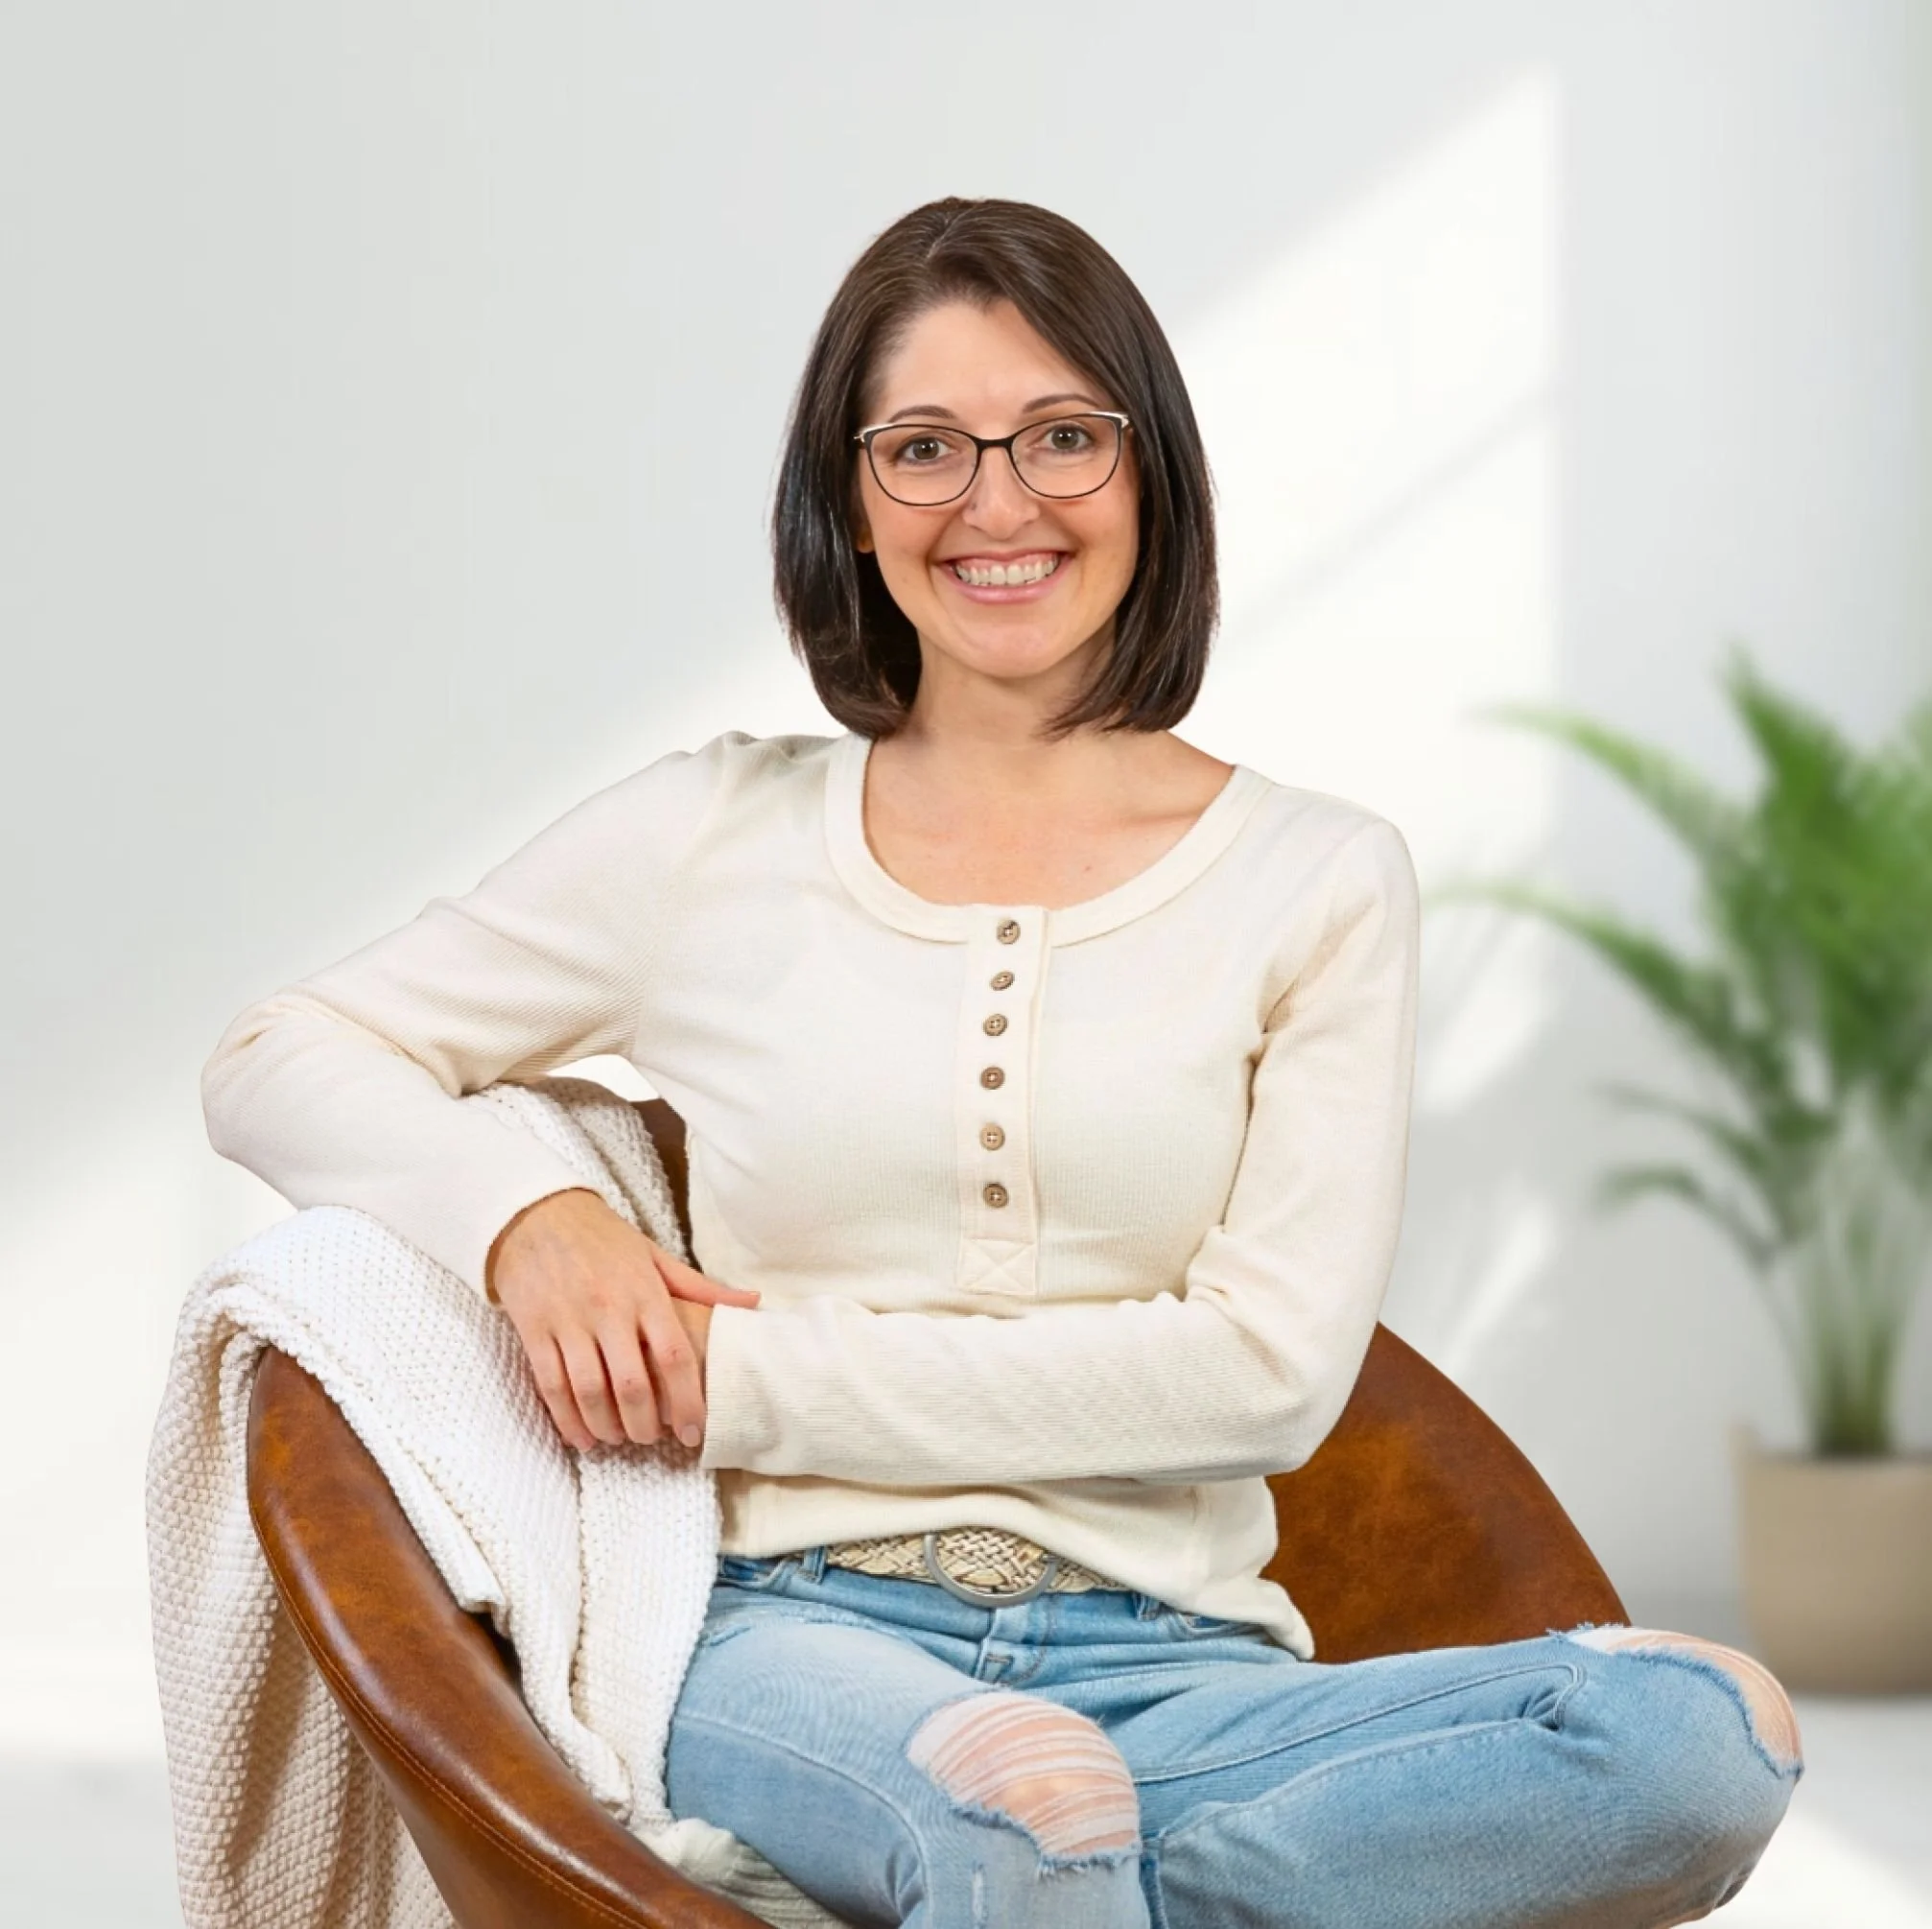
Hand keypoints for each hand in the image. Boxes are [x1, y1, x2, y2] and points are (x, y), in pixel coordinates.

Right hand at [484, 1187, 756, 1451]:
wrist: (538, 1215)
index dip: (687, 1400)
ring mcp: (568, 1321)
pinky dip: (568, 1420)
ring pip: (589, 1392)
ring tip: (620, 1440)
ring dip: (607, 1427)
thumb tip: (753, 1303)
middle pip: (632, 1384)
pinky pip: (551, 1386)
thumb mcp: (655, 1256)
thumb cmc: (604, 1239)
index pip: (675, 1355)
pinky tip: (583, 1438)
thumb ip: (701, 1288)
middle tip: (652, 1440)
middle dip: (645, 1424)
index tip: (694, 1431)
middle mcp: (608, 1309)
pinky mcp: (534, 1330)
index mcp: (645, 1292)